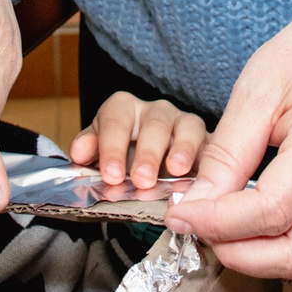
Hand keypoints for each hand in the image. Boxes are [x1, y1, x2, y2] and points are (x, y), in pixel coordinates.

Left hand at [71, 92, 206, 189]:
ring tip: (176, 171)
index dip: (112, 147)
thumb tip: (79, 153)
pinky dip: (206, 159)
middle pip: (153, 124)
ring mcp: (184, 123)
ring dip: (182, 149)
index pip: (115, 119)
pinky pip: (212, 145)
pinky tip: (202, 176)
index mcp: (124, 110)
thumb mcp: (100, 155)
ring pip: (187, 127)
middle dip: (147, 153)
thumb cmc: (123, 160)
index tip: (111, 175)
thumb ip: (89, 152)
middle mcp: (156, 112)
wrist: (155, 171)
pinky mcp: (208, 141)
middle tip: (141, 180)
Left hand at [165, 0, 291, 279]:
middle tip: (198, 228)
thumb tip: (197, 204)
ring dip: (257, 255)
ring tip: (220, 226)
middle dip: (238, 254)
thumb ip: (226, 153)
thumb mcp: (257, 91)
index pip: (269, 211)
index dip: (218, 222)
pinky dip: (276, 240)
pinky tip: (248, 216)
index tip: (180, 214)